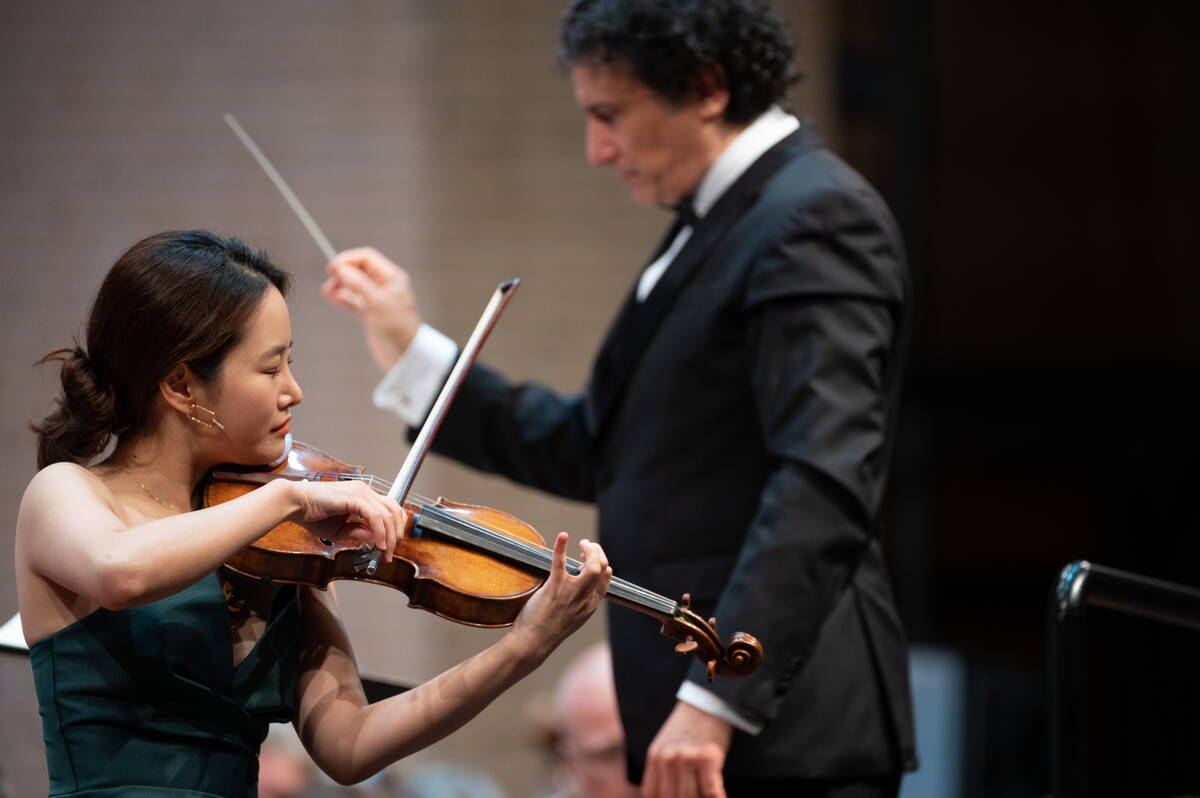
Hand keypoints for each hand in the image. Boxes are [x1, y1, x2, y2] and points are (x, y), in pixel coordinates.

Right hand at [288, 478, 405, 562]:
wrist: (294, 504)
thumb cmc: (312, 515)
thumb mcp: (341, 530)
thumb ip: (360, 534)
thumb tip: (378, 542)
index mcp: (362, 495)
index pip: (390, 508)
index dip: (395, 527)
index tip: (390, 546)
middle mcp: (364, 491)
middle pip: (394, 511)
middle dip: (396, 534)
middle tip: (389, 554)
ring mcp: (360, 492)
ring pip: (388, 514)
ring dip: (390, 536)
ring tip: (385, 552)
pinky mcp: (354, 497)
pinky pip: (375, 516)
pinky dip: (380, 532)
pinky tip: (378, 544)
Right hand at [321, 247, 421, 370]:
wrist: (404, 356)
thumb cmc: (397, 327)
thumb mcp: (377, 303)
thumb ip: (359, 284)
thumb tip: (340, 268)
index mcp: (392, 278)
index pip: (367, 258)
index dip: (348, 259)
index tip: (332, 268)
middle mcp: (385, 286)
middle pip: (359, 270)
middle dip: (343, 273)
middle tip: (330, 283)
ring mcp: (377, 300)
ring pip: (354, 286)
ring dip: (340, 286)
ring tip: (327, 292)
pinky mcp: (370, 314)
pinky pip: (353, 300)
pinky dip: (342, 297)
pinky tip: (332, 297)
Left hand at [509, 533, 611, 663]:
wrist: (533, 643)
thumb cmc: (547, 631)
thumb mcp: (571, 619)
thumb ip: (578, 603)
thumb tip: (577, 588)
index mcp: (590, 605)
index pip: (605, 579)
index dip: (602, 564)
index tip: (591, 559)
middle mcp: (585, 598)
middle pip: (602, 568)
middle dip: (598, 553)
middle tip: (586, 546)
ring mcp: (571, 592)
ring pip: (592, 566)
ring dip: (590, 549)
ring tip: (582, 543)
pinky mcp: (554, 588)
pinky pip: (561, 562)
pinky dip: (561, 546)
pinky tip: (563, 536)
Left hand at [642, 701, 732, 797]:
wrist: (709, 701)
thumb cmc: (691, 727)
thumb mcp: (668, 746)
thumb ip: (663, 769)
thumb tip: (667, 794)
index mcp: (655, 757)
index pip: (652, 794)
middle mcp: (668, 758)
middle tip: (695, 795)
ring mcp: (687, 758)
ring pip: (690, 797)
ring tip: (706, 796)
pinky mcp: (707, 757)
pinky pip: (710, 790)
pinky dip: (717, 797)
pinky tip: (721, 797)